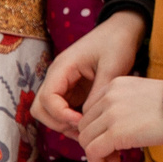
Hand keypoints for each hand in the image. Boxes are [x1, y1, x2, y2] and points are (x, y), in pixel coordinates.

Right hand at [36, 14, 144, 136]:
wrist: (122, 30)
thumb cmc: (117, 43)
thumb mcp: (113, 66)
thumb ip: (98, 92)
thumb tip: (87, 116)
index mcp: (62, 68)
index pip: (47, 98)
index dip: (61, 115)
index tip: (82, 121)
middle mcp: (57, 77)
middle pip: (40, 108)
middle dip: (58, 123)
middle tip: (84, 130)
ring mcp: (64, 84)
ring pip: (49, 112)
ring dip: (64, 125)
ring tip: (88, 131)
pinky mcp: (73, 90)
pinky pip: (64, 110)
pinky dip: (72, 121)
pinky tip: (90, 126)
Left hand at [80, 76, 162, 161]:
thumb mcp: (142, 95)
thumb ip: (123, 106)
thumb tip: (113, 131)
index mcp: (114, 86)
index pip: (89, 111)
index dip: (95, 129)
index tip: (108, 140)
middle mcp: (108, 97)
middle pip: (84, 126)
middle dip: (93, 142)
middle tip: (110, 154)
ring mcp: (110, 114)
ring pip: (85, 139)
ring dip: (94, 154)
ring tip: (110, 161)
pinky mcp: (116, 133)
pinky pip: (93, 151)